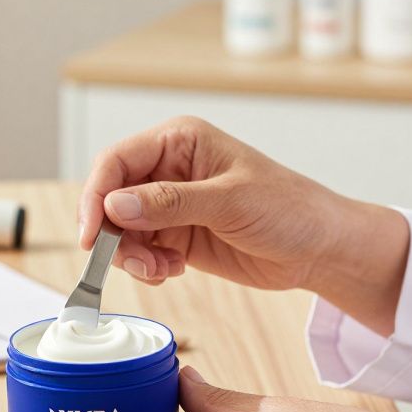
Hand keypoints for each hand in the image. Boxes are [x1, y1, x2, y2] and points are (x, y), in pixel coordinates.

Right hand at [79, 117, 409, 334]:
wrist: (320, 249)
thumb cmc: (289, 210)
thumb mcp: (230, 202)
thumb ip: (169, 203)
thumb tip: (114, 206)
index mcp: (180, 142)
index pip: (116, 162)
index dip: (95, 197)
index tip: (91, 235)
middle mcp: (168, 169)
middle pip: (110, 198)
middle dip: (114, 235)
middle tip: (136, 262)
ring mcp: (170, 204)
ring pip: (120, 230)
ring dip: (131, 256)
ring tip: (164, 270)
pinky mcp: (176, 235)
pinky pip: (139, 251)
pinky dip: (147, 267)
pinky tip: (173, 270)